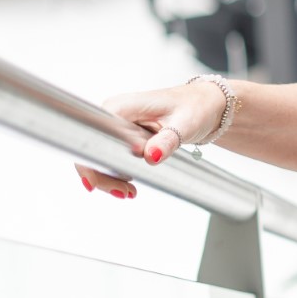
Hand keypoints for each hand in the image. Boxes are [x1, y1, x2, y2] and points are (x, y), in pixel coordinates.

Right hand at [74, 82, 225, 196]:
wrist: (205, 105)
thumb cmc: (196, 107)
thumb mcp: (185, 124)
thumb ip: (167, 140)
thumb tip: (151, 155)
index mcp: (123, 107)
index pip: (93, 135)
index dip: (91, 161)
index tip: (98, 182)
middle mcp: (115, 114)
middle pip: (92, 149)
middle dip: (102, 175)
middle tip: (123, 192)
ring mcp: (117, 126)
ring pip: (100, 156)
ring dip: (110, 177)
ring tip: (129, 192)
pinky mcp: (124, 136)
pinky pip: (112, 156)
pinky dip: (117, 172)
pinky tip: (128, 184)